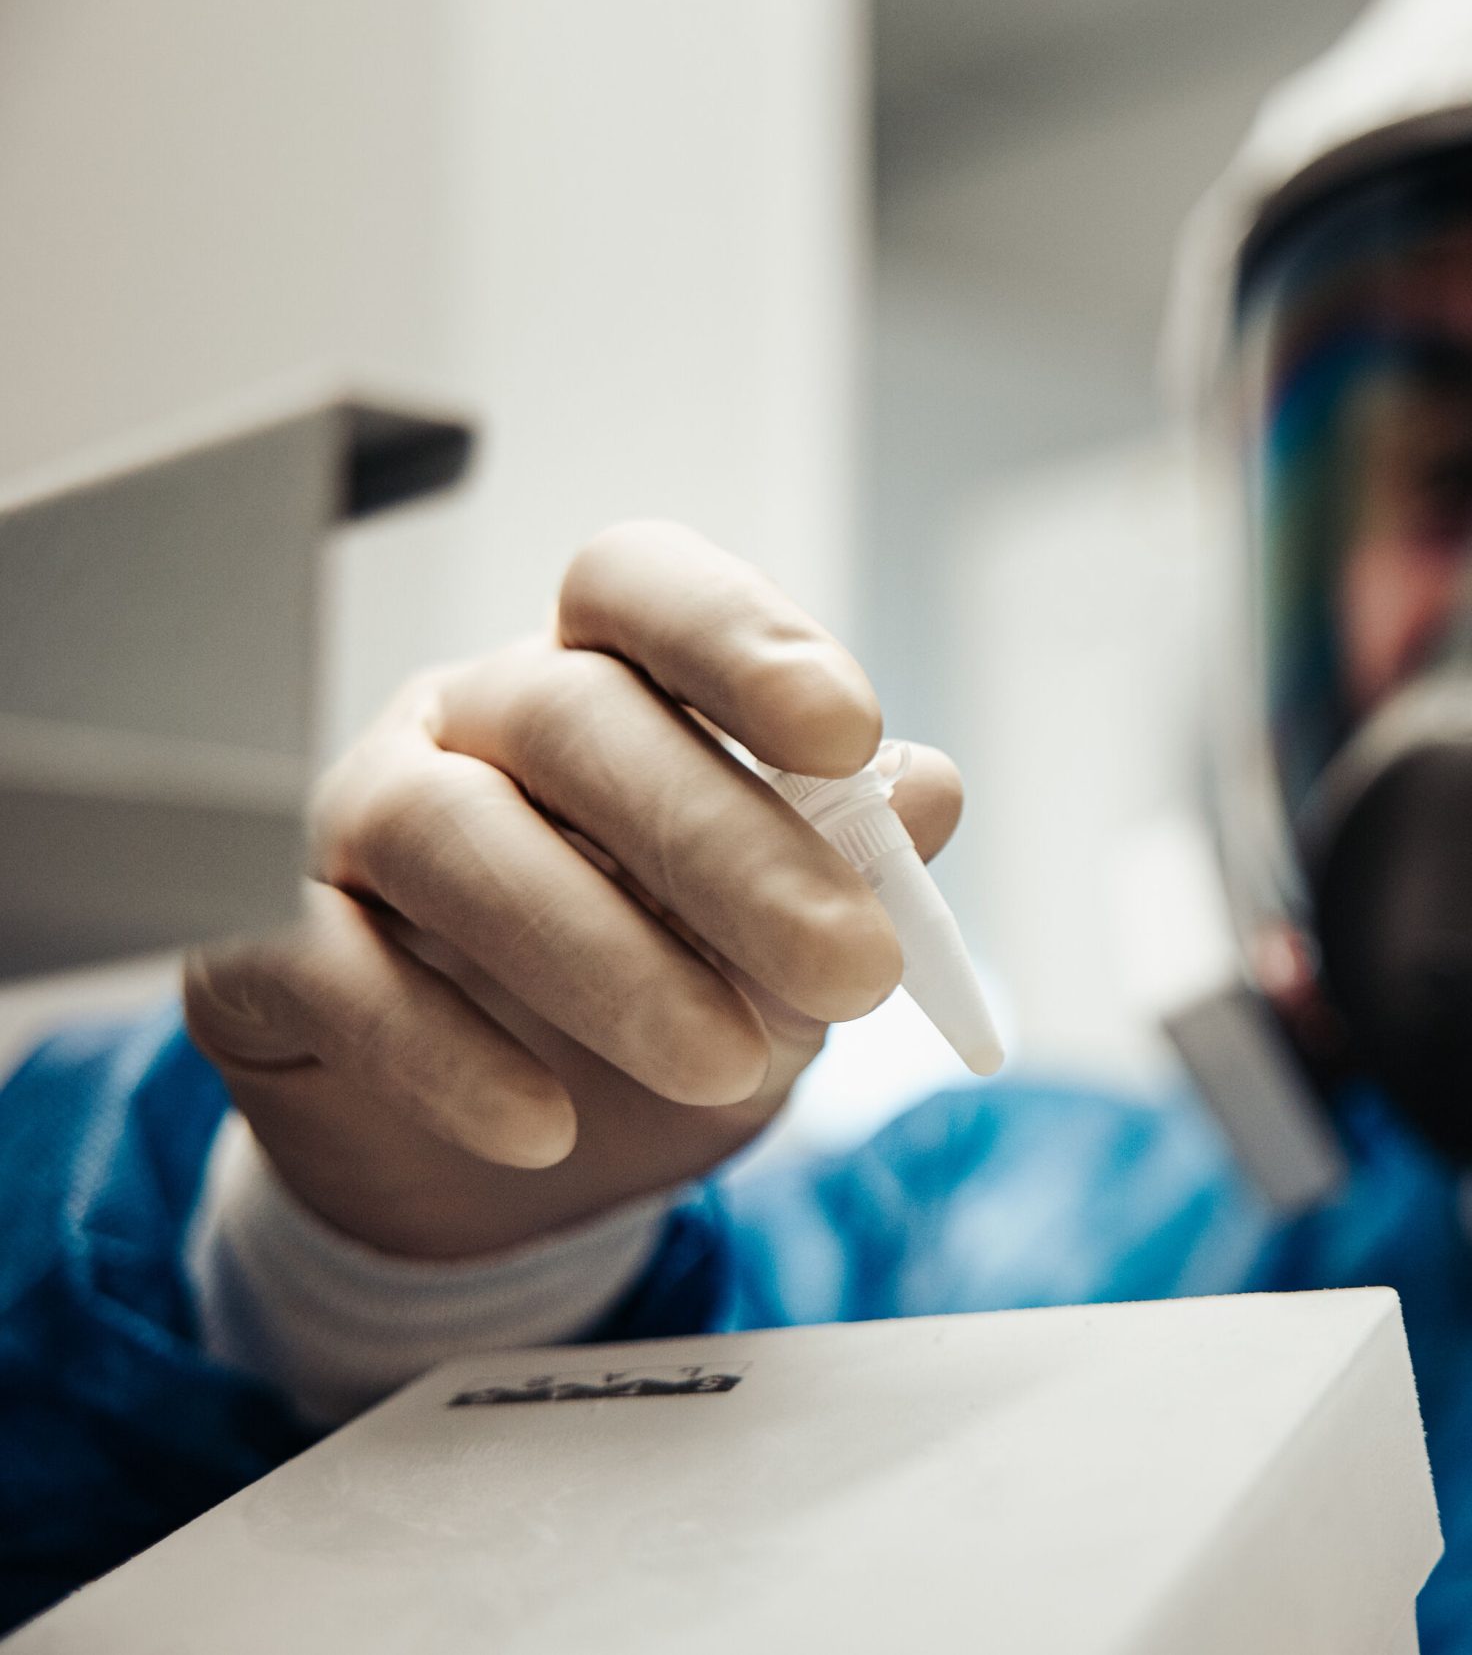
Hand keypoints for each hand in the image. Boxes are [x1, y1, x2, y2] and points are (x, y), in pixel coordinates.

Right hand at [183, 523, 962, 1259]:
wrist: (512, 1162)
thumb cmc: (664, 997)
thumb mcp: (779, 941)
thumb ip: (853, 859)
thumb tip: (930, 788)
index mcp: (602, 679)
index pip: (642, 590)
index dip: (740, 638)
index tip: (848, 734)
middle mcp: (467, 720)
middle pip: (574, 719)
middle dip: (727, 845)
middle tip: (853, 968)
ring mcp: (349, 822)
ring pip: (447, 833)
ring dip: (602, 954)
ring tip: (728, 1063)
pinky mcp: (261, 952)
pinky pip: (327, 970)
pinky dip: (444, 1053)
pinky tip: (547, 1125)